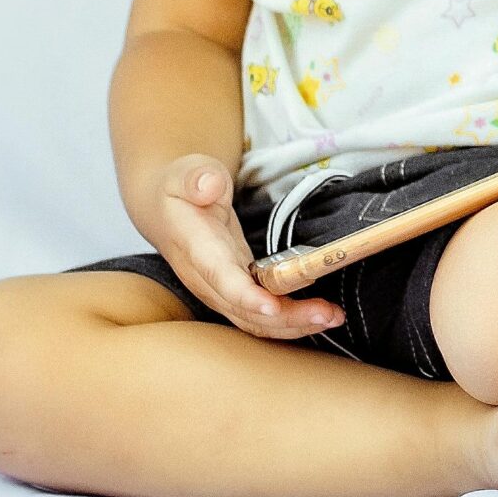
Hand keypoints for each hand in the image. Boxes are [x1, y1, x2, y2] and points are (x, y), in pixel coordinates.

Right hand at [141, 154, 344, 339]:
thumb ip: (197, 177)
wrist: (165, 210)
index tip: (271, 306)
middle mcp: (205, 278)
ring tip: (332, 317)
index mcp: (194, 246)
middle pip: (243, 309)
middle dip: (286, 317)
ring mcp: (219, 290)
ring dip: (294, 324)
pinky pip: (259, 315)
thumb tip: (209, 186)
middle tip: (328, 314)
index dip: (244, 295)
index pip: (218, 275)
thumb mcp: (185, 173)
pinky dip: (289, 320)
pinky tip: (319, 315)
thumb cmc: (179, 189)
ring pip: (254, 319)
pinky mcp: (234, 292)